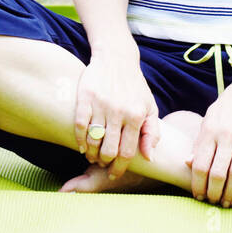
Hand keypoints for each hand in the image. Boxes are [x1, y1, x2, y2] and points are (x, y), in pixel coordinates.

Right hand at [73, 54, 159, 179]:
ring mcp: (102, 104)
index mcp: (136, 115)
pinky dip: (79, 139)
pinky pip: (80, 125)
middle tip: (102, 163)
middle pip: (109, 150)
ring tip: (92, 156)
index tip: (114, 174)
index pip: (127, 152)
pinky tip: (82, 145)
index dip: (119, 168)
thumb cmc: (135, 87)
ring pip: (93, 140)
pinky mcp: (86, 97)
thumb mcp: (150, 107)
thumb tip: (149, 158)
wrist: (117, 58)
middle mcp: (119, 111)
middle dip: (105, 162)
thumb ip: (152, 133)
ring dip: (91, 154)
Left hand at [185, 77, 231, 207]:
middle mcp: (225, 136)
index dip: (197, 183)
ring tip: (225, 202)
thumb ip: (200, 139)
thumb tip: (187, 161)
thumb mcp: (210, 116)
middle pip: (216, 173)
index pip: (199, 164)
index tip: (197, 194)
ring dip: (229, 192)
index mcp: (210, 130)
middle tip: (211, 202)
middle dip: (212, 192)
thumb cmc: (230, 101)